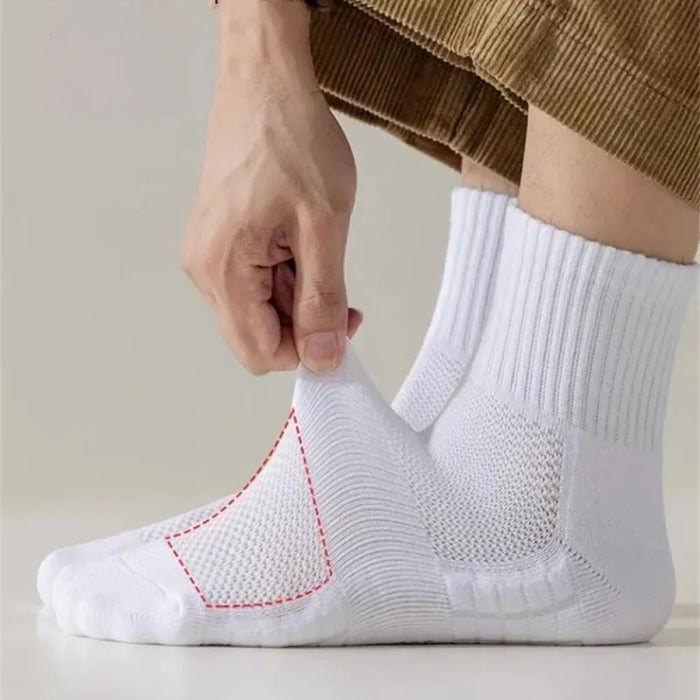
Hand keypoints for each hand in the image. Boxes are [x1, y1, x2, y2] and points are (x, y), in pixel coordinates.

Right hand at [181, 0, 360, 373]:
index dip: (305, 349)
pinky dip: (287, 276)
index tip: (340, 322)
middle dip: (305, 320)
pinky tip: (302, 243)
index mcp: (223, 271)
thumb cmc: (292, 141)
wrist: (266, 84)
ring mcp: (208, 254)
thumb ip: (323, 300)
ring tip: (319, 248)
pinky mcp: (219, 241)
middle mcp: (205, 269)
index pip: (261, 353)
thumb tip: (322, 358)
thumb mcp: (324, 227)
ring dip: (298, 295)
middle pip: (258, 334)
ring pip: (259, 310)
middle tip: (340, 286)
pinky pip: (254, 283)